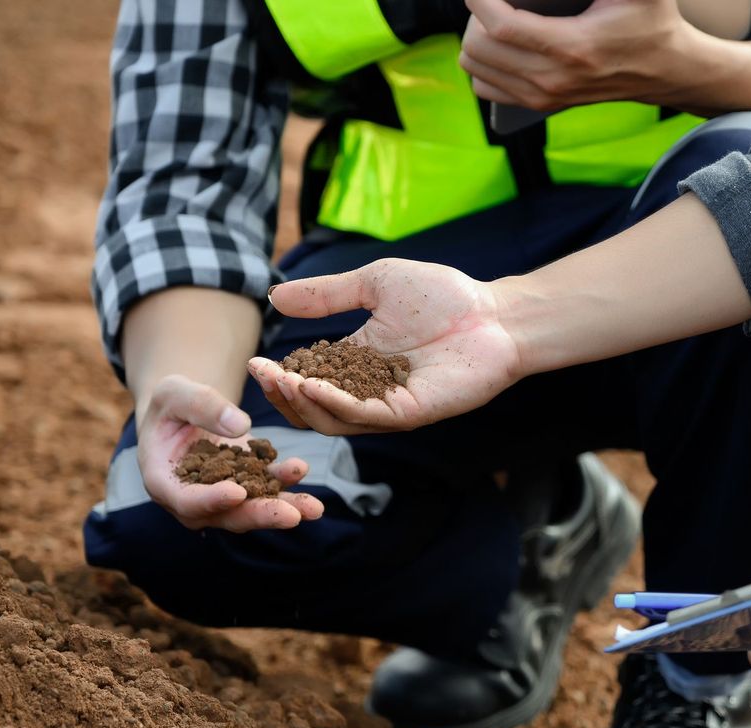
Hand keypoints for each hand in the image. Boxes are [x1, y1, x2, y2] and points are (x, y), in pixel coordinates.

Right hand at [136, 375, 324, 530]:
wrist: (182, 410)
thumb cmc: (170, 403)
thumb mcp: (175, 393)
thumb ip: (202, 407)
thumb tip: (241, 427)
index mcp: (163, 481)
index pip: (187, 500)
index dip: (212, 500)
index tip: (238, 493)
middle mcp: (192, 498)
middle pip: (227, 514)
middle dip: (261, 514)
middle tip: (292, 516)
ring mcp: (221, 496)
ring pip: (252, 508)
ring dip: (284, 508)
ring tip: (315, 508)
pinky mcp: (245, 484)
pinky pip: (266, 486)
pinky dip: (284, 481)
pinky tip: (301, 470)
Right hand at [247, 260, 522, 434]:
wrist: (495, 313)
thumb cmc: (444, 296)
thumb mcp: (373, 285)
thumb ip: (327, 295)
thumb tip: (275, 295)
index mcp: (357, 362)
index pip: (309, 378)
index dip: (281, 375)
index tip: (254, 361)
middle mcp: (369, 390)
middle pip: (314, 407)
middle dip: (284, 394)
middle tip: (261, 375)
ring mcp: (388, 405)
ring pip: (334, 419)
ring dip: (303, 403)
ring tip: (281, 381)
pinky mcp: (410, 413)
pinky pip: (365, 416)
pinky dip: (335, 404)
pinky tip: (313, 387)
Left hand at [460, 0, 699, 110]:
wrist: (666, 68)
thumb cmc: (651, 19)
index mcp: (573, 47)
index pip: (502, 26)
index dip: (480, 0)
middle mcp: (553, 78)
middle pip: (479, 47)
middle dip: (476, 15)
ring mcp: (544, 96)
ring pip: (475, 67)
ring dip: (476, 37)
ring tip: (496, 17)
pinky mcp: (541, 104)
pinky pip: (484, 85)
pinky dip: (484, 61)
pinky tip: (501, 42)